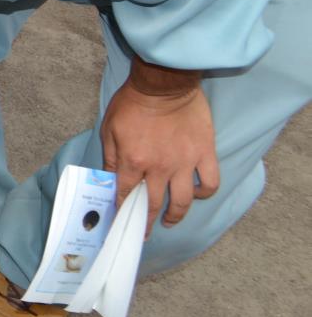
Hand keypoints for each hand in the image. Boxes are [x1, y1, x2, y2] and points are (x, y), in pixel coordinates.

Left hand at [100, 71, 218, 235]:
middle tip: (143, 232)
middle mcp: (158, 167)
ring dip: (175, 216)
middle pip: (151, 203)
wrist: (164, 84)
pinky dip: (203, 193)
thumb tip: (108, 180)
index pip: (123, 193)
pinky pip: (209, 182)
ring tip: (169, 221)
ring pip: (182, 201)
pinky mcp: (204, 154)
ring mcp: (184, 163)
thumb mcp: (109, 128)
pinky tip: (195, 194)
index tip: (118, 219)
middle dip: (144, 222)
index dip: (120, 209)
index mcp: (132, 161)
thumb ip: (109, 157)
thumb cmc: (133, 103)